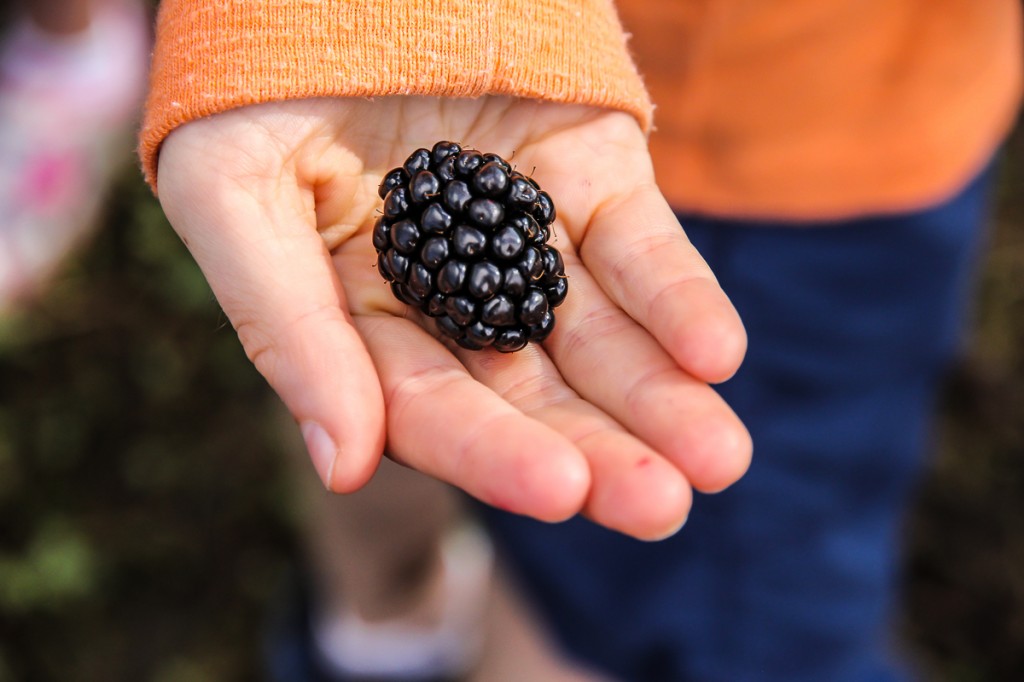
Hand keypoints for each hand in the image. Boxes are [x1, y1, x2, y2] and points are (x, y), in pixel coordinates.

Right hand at [156, 97, 750, 539]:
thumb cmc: (257, 66)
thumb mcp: (233, 186)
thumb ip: (283, 324)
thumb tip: (343, 464)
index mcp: (358, 308)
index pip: (426, 402)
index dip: (489, 451)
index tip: (556, 488)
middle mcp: (450, 287)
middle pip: (529, 388)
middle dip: (596, 449)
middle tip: (659, 506)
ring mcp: (526, 230)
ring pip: (597, 333)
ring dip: (657, 397)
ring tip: (715, 459)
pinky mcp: (590, 170)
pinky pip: (639, 243)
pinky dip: (677, 296)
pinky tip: (714, 353)